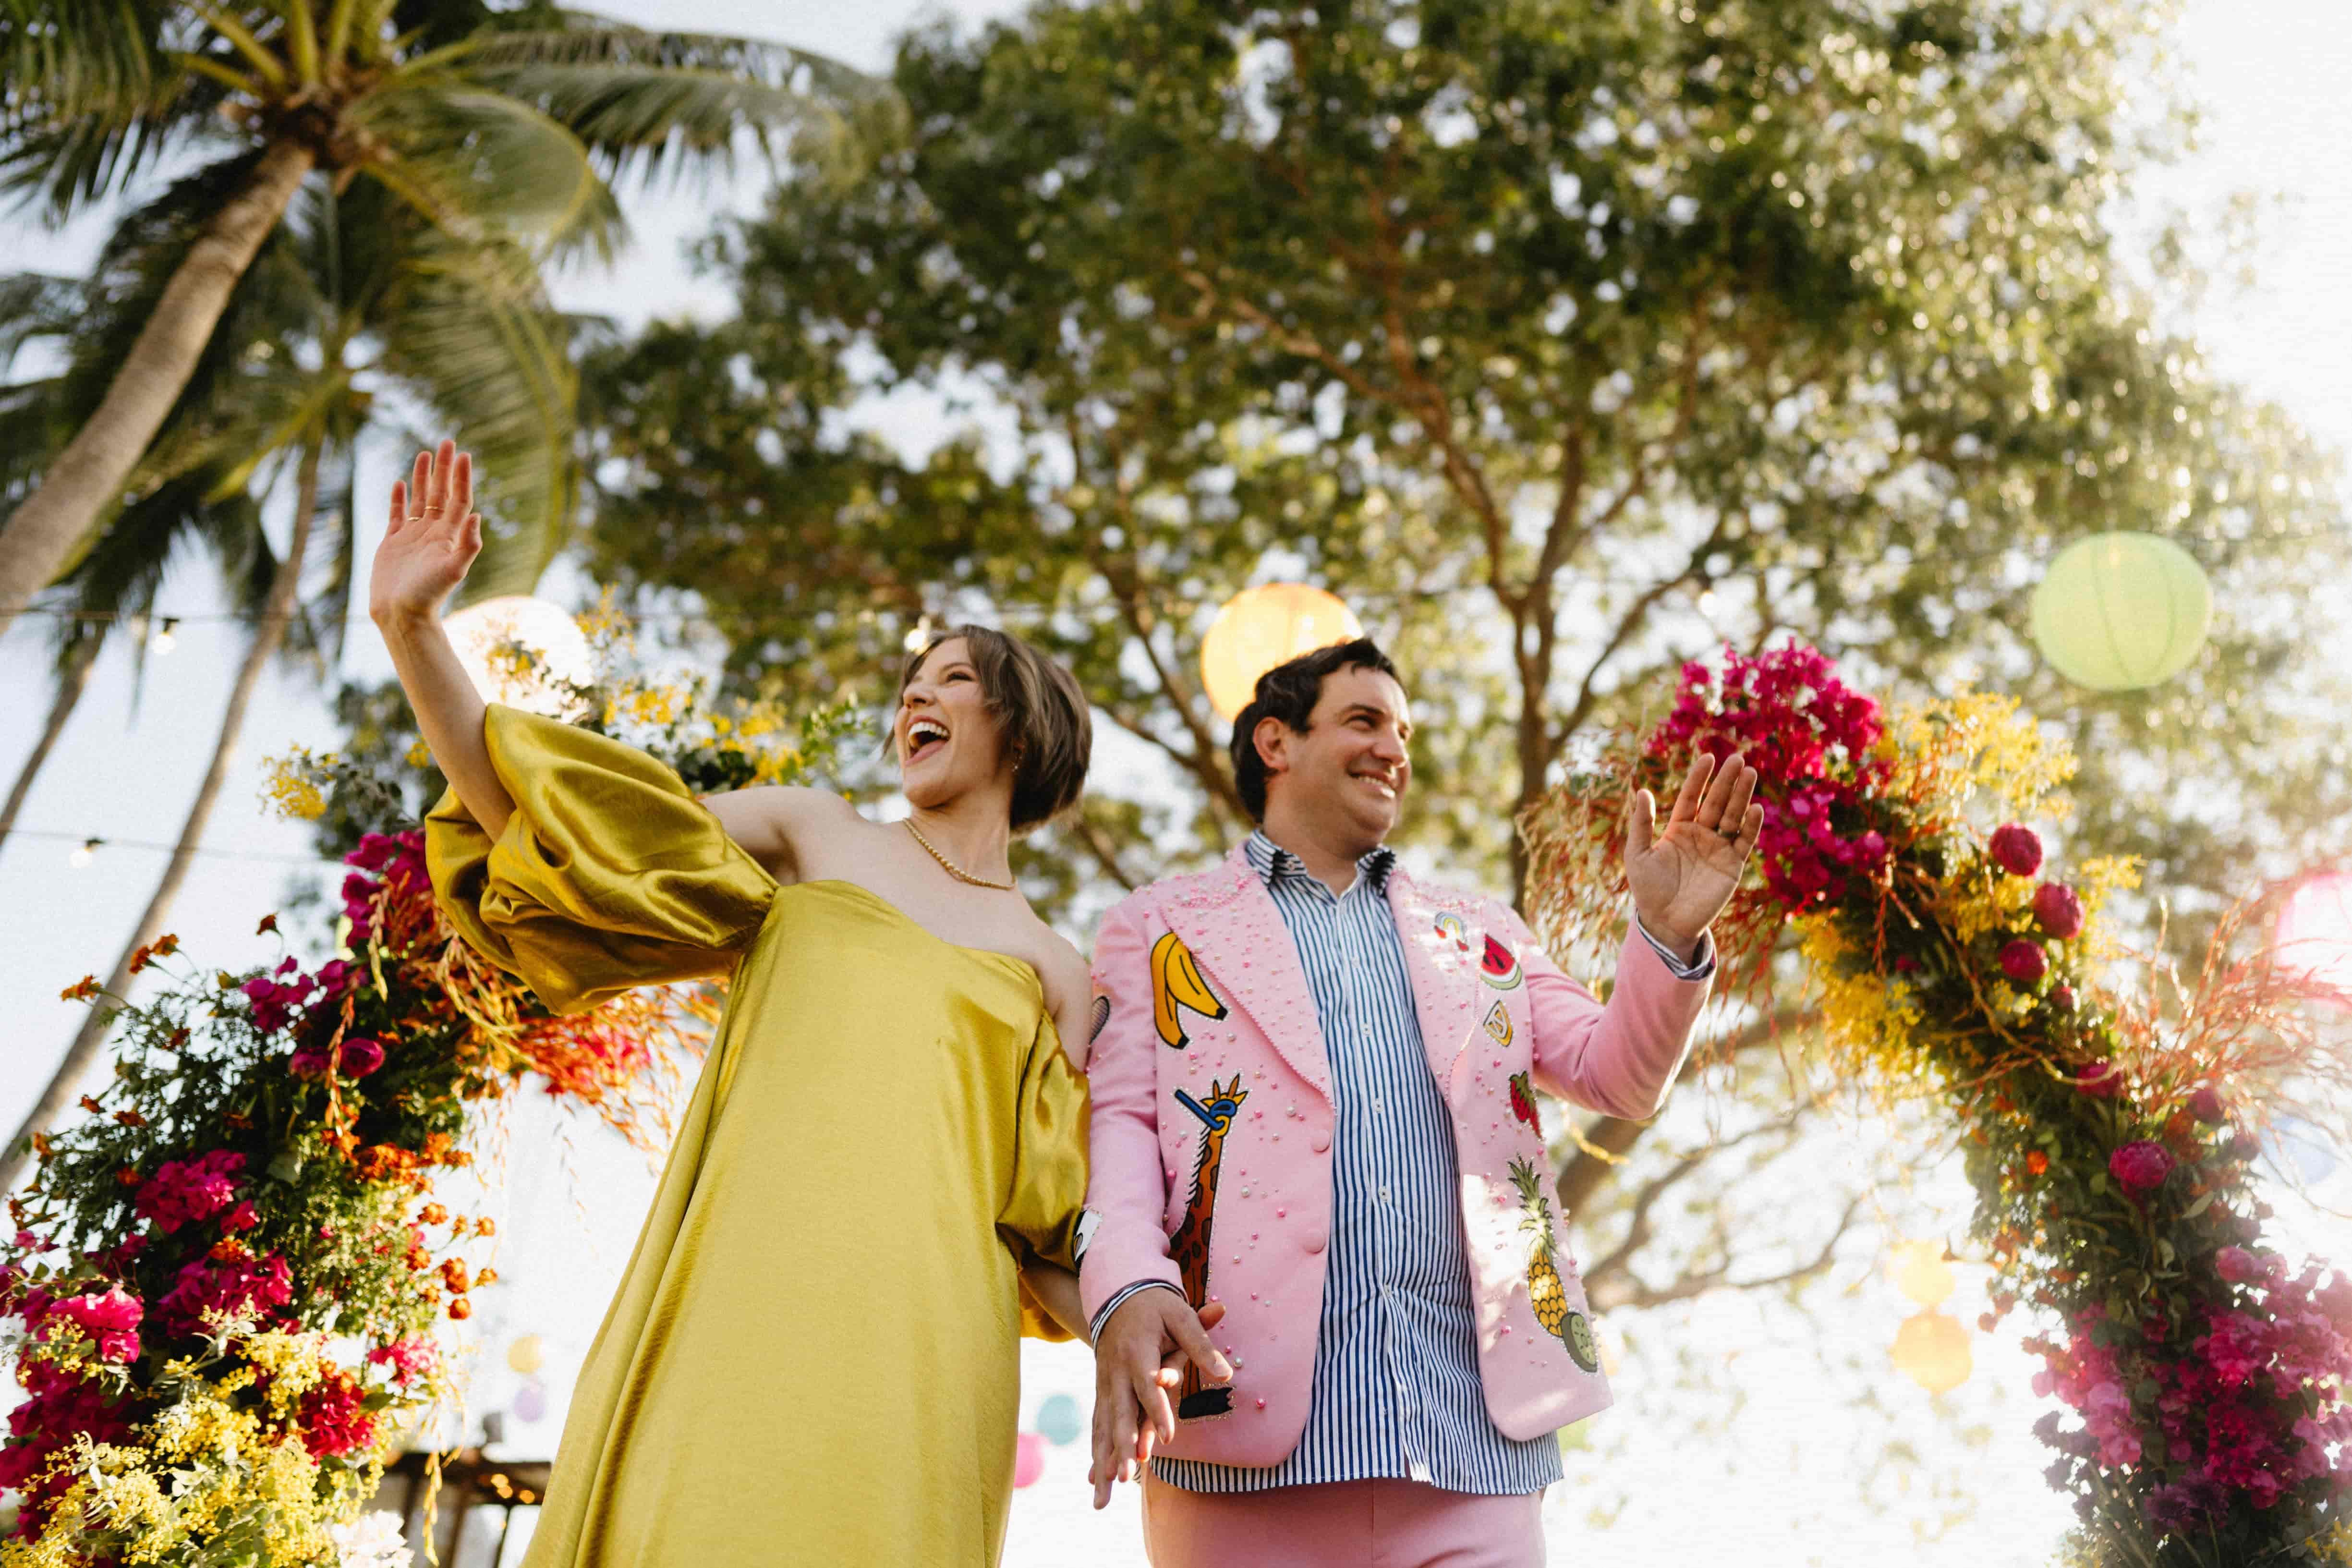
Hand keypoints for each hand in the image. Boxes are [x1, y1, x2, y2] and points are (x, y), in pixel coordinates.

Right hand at [368, 441, 480, 627]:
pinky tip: (400, 483)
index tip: (463, 455)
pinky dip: (399, 498)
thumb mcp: (453, 570)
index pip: (458, 499)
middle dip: (444, 468)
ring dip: (423, 477)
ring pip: (420, 499)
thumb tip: (477, 515)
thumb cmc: (429, 595)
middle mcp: (433, 533)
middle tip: (447, 442)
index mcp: (449, 536)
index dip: (461, 477)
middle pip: (441, 493)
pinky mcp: (393, 543)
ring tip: (426, 454)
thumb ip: (468, 544)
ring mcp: (413, 537)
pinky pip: (397, 514)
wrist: (401, 614)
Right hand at [1089, 1292, 1227, 1508]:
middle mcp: (1116, 1371)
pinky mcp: (1102, 1392)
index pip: (1147, 1386)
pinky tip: (1094, 1481)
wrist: (1118, 1294)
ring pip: (1102, 1426)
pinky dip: (1096, 1453)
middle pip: (1118, 1412)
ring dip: (1103, 1460)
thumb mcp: (1180, 1316)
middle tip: (1127, 1476)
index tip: (1169, 1439)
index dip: (1158, 1412)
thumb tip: (1227, 1372)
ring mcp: (1105, 1383)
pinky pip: (1097, 1426)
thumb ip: (1202, 1343)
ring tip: (1104, 1495)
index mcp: (1137, 1351)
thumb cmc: (1156, 1307)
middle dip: (1122, 1445)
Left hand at [1626, 751, 1761, 956]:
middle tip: (1738, 759)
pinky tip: (1756, 808)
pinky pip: (1744, 841)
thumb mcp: (1638, 853)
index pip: (1692, 797)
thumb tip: (1642, 790)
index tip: (1707, 758)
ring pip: (1733, 816)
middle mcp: (1701, 834)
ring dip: (1742, 796)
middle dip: (1727, 781)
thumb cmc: (1648, 889)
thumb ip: (1642, 824)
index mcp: (1679, 829)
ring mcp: (1718, 848)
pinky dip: (1751, 825)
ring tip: (1750, 773)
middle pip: (1716, 802)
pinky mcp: (1732, 865)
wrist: (1665, 922)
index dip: (1699, 778)